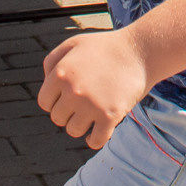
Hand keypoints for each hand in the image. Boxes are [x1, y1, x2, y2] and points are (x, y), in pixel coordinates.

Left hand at [37, 29, 151, 149]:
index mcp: (60, 74)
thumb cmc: (105, 47)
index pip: (45, 103)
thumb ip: (52, 62)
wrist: (140, 50)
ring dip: (81, 125)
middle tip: (83, 104)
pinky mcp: (110, 116)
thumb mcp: (73, 44)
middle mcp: (73, 91)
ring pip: (73, 131)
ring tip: (91, 115)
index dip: (56, 101)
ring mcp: (92, 105)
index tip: (68, 97)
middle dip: (68, 113)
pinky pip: (95, 141)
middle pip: (58, 118)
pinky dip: (93, 141)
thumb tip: (46, 85)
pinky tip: (94, 135)